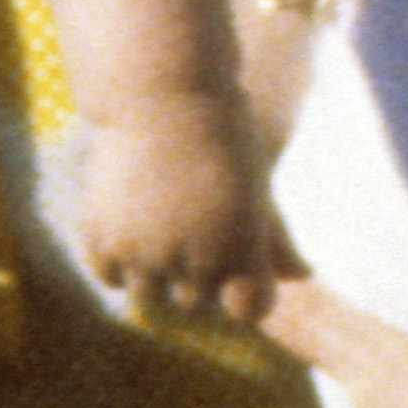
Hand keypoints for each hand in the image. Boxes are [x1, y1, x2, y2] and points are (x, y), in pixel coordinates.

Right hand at [75, 93, 292, 331]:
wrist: (164, 97)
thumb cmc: (225, 140)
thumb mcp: (259, 188)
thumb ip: (277, 240)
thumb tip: (305, 276)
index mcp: (240, 246)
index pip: (250, 309)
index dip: (249, 298)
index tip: (247, 279)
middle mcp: (192, 258)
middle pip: (198, 306)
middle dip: (205, 287)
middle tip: (203, 254)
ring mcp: (143, 252)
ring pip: (151, 299)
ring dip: (161, 281)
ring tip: (168, 247)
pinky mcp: (102, 239)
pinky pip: (112, 278)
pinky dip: (124, 268)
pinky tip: (138, 244)